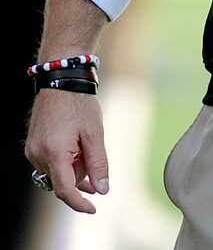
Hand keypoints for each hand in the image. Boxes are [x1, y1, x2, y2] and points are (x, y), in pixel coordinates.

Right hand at [26, 89, 108, 213]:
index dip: (79, 203)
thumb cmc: (79, 103)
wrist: (61, 80)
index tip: (93, 209)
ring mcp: (32, 150)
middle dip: (80, 176)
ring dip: (72, 168)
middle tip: (93, 158)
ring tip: (85, 148)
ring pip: (56, 173)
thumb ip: (98, 163)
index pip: (65, 190)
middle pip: (62, 181)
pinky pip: (49, 163)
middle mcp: (38, 154)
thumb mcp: (95, 133)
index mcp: (54, 152)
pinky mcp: (32, 145)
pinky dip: (63, 161)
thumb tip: (103, 189)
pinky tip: (75, 148)